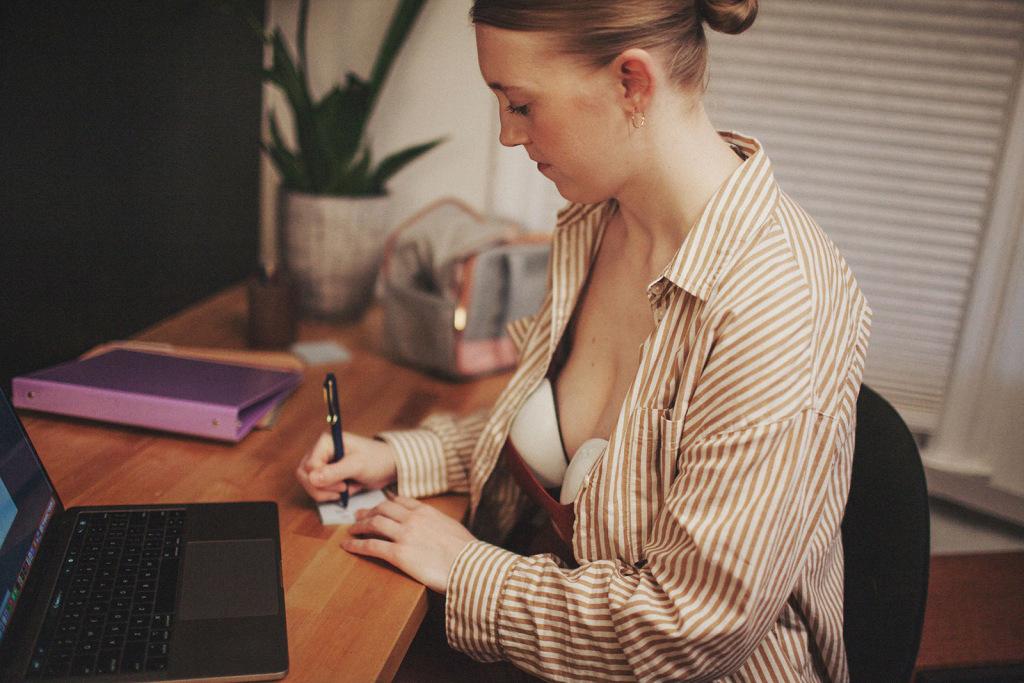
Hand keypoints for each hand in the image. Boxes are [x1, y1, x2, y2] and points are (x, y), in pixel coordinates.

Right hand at [295, 431, 397, 501]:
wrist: (388, 467)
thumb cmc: (376, 460)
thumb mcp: (357, 465)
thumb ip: (335, 472)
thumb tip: (311, 478)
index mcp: (326, 442)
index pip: (310, 466)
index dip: (322, 479)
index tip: (343, 484)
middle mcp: (320, 451)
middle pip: (305, 475)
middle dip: (321, 488)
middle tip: (342, 490)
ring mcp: (322, 464)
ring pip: (309, 484)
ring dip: (326, 493)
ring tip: (345, 490)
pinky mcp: (326, 475)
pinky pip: (318, 489)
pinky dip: (330, 494)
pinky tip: (346, 489)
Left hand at [343, 495, 476, 592]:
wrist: (470, 566)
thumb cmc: (467, 552)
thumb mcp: (453, 528)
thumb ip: (439, 524)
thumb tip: (437, 528)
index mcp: (427, 512)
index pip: (400, 501)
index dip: (386, 503)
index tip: (379, 506)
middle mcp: (413, 519)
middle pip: (383, 509)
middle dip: (369, 512)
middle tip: (359, 516)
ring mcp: (404, 535)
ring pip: (374, 524)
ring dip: (359, 526)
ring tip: (352, 530)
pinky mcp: (398, 554)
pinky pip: (371, 545)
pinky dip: (356, 544)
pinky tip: (347, 546)